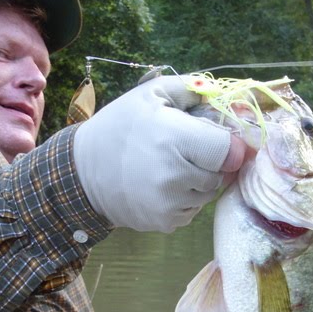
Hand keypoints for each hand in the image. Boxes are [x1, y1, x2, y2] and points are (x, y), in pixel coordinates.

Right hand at [73, 75, 242, 231]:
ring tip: (170, 168)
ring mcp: (170, 204)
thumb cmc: (120, 126)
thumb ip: (192, 88)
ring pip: (207, 194)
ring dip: (197, 182)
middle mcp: (175, 176)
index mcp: (175, 139)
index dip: (228, 144)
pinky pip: (192, 211)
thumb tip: (225, 95)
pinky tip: (162, 186)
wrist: (82, 171)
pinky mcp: (165, 223)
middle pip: (220, 174)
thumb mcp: (151, 93)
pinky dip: (184, 199)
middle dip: (209, 162)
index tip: (217, 139)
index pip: (229, 150)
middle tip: (185, 151)